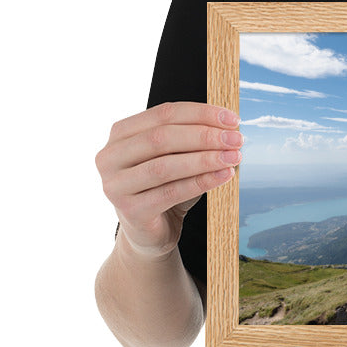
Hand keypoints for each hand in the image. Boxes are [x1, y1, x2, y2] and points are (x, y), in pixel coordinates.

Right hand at [96, 102, 241, 259]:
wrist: (150, 232)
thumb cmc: (164, 187)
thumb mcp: (176, 157)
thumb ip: (192, 139)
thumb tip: (229, 128)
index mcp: (120, 134)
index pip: (163, 114)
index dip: (201, 114)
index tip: (232, 119)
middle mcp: (110, 157)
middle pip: (162, 138)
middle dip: (204, 136)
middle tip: (236, 139)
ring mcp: (115, 185)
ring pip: (165, 166)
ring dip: (205, 159)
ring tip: (233, 157)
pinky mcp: (130, 211)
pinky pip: (171, 193)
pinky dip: (201, 182)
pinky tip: (224, 176)